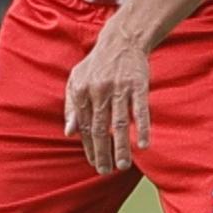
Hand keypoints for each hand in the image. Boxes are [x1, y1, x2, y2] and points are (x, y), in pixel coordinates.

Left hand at [63, 22, 151, 174]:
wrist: (121, 40)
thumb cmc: (97, 64)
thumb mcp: (76, 81)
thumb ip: (71, 106)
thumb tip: (69, 132)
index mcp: (82, 91)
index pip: (85, 127)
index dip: (89, 148)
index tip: (94, 164)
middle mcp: (99, 90)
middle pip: (101, 129)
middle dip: (103, 154)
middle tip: (106, 171)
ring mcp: (119, 88)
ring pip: (120, 124)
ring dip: (122, 148)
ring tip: (122, 166)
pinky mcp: (138, 84)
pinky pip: (140, 110)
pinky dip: (143, 128)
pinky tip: (144, 145)